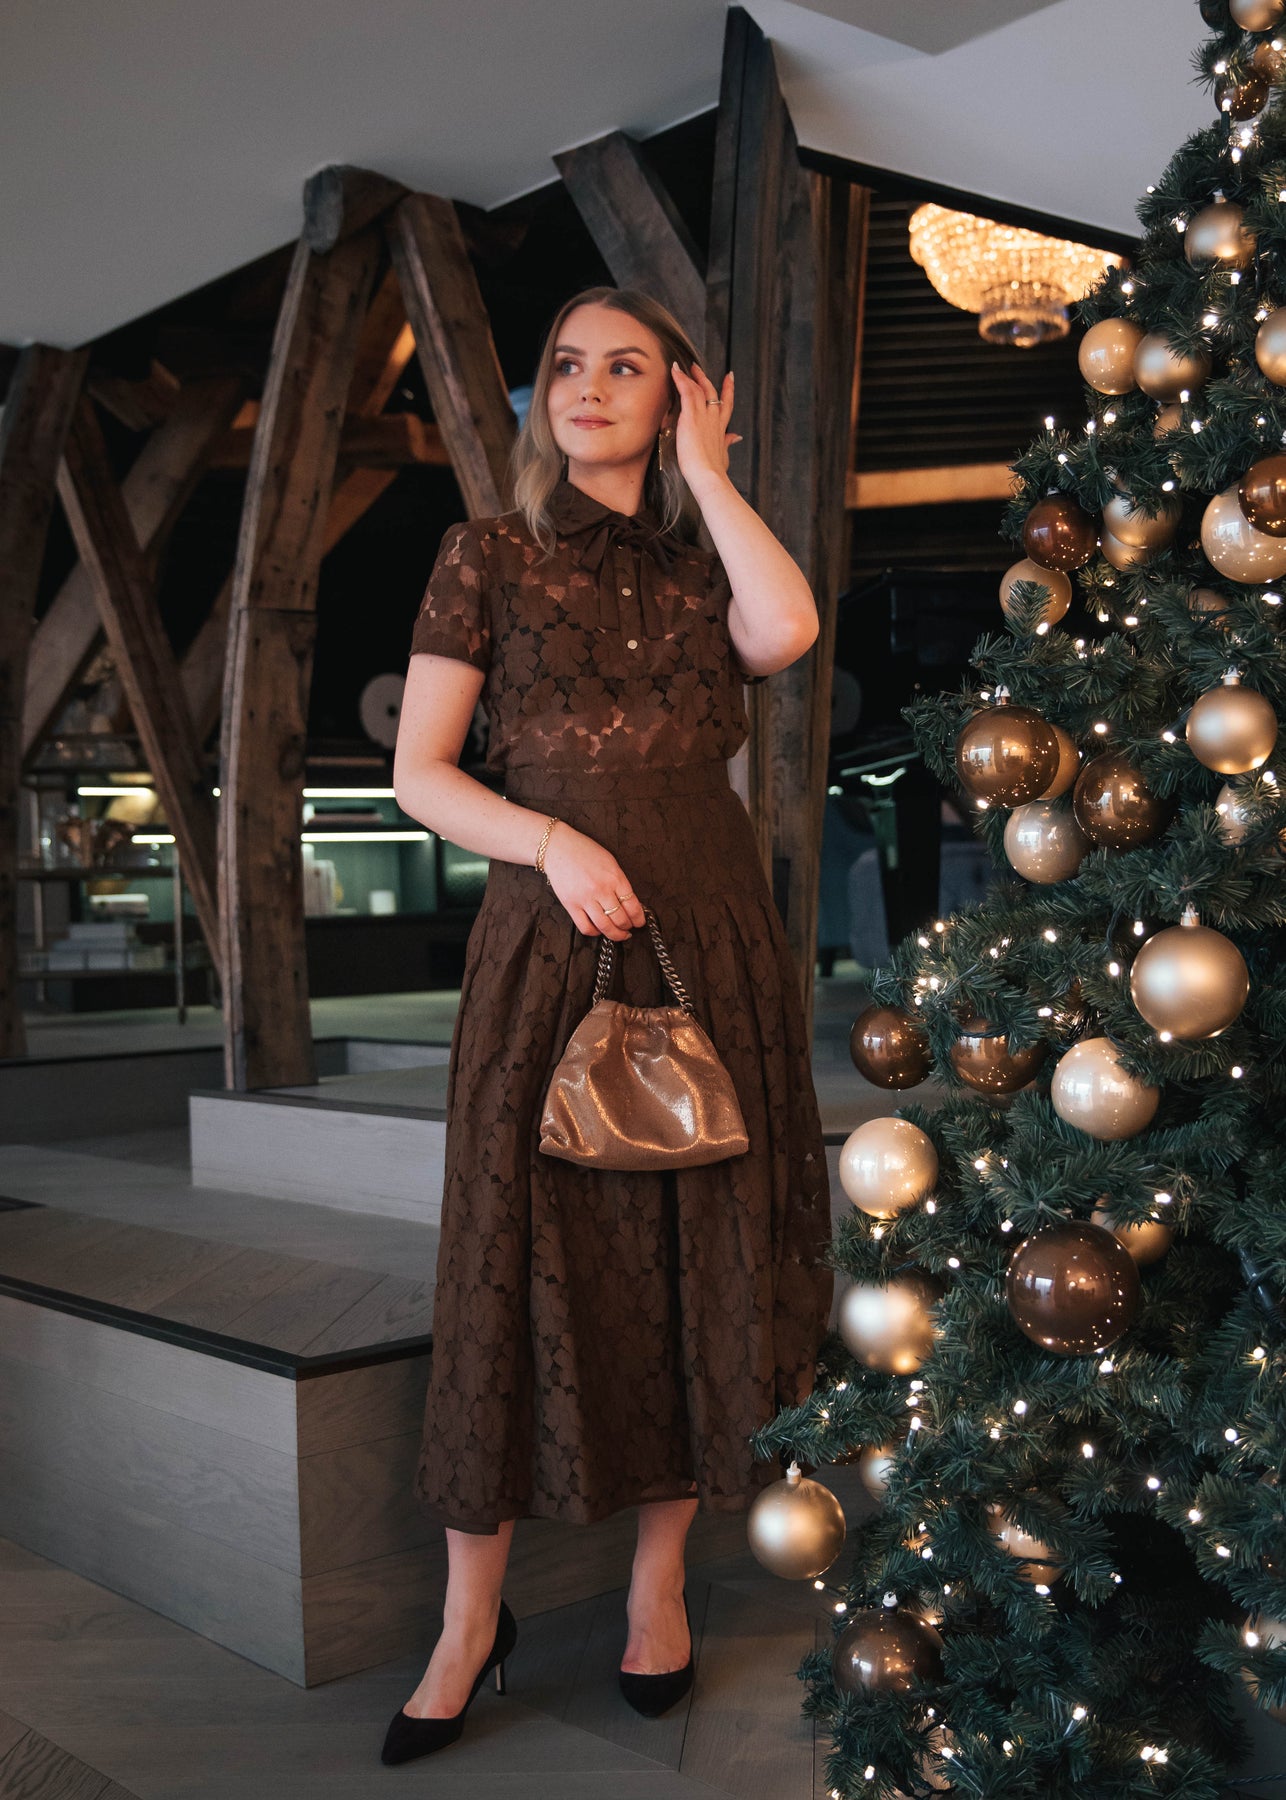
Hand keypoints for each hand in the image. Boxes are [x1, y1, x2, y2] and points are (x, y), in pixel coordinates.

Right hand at [542, 824, 646, 938]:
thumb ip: (620, 882)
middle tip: (629, 928)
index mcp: (615, 877)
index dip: (639, 919)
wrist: (558, 848)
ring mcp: (585, 899)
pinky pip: (585, 927)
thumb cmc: (584, 851)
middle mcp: (601, 890)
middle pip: (621, 919)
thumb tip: (629, 902)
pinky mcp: (571, 905)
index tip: (639, 922)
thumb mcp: (610, 862)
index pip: (633, 906)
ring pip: (605, 926)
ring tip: (619, 934)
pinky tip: (599, 930)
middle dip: (628, 927)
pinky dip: (595, 932)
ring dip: (615, 934)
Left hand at [669, 359, 742, 486]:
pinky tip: (675, 371)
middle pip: (711, 392)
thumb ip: (727, 443)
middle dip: (705, 378)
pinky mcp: (691, 417)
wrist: (708, 474)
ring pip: (699, 389)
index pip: (726, 404)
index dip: (728, 390)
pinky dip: (680, 379)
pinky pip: (686, 392)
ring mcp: (703, 416)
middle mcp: (713, 418)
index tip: (729, 377)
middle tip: (697, 368)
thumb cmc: (714, 470)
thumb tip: (735, 437)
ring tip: (683, 367)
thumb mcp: (724, 455)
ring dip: (691, 377)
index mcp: (721, 428)